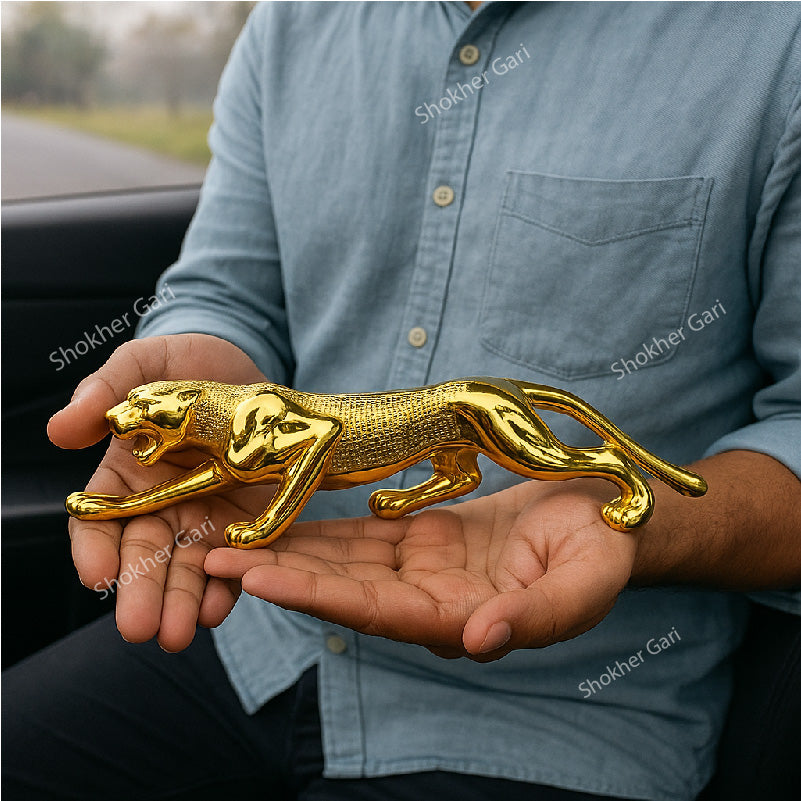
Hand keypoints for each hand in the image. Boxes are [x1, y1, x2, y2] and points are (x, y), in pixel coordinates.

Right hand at [48, 333, 271, 651]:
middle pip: (144, 555)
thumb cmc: (186, 363)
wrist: (249, 366)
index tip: (96, 575)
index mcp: (125, 474)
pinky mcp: (246, 520)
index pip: (99, 520)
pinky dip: (229, 584)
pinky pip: (235, 558)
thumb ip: (107, 391)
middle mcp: (161, 503)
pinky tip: (222, 609)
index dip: (95, 548)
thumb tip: (59, 429)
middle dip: (140, 593)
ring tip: (179, 635)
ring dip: (182, 603)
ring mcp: (204, 515)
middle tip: (139, 629)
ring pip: (186, 567)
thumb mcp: (145, 364)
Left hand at [204, 480, 637, 660]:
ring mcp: (420, 568)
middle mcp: (429, 601)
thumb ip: (535, 617)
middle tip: (215, 558)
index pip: (379, 614)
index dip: (320, 598)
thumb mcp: (584, 583)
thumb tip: (480, 642)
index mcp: (462, 620)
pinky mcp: (419, 537)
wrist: (602, 514)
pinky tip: (281, 517)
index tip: (262, 580)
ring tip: (231, 538)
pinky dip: (320, 528)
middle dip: (281, 576)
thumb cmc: (601, 549)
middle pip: (343, 591)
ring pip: (343, 562)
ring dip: (290, 552)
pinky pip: (361, 533)